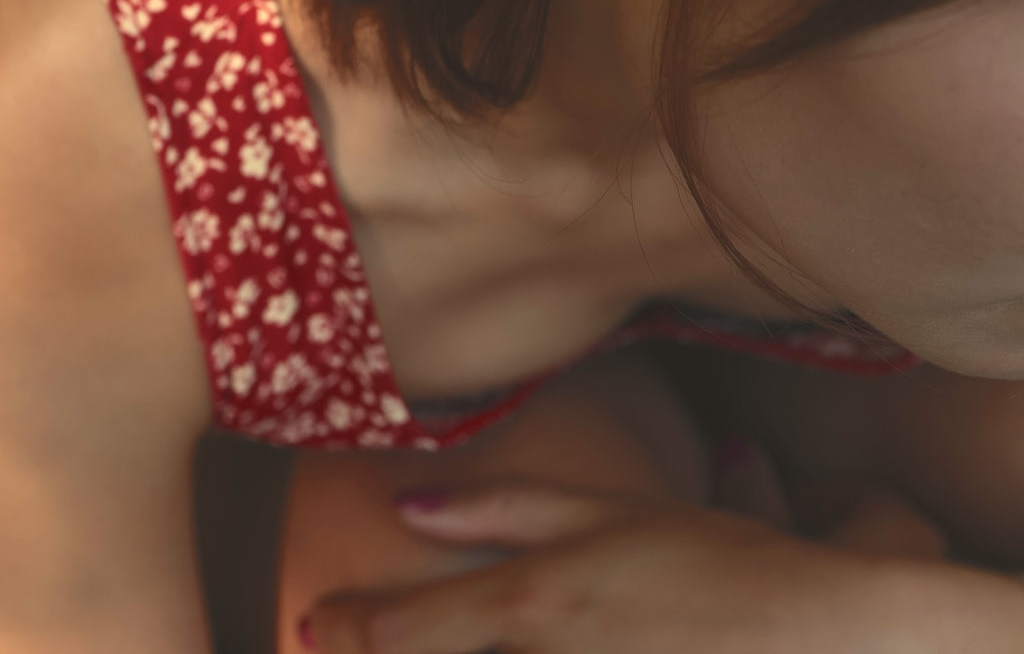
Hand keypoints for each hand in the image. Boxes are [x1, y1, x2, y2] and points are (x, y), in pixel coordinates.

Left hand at [298, 467, 913, 653]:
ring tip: (382, 643)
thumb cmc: (717, 562)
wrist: (820, 636)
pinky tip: (491, 649)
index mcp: (536, 602)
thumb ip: (509, 509)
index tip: (314, 620)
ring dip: (433, 653)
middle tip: (332, 633)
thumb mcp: (610, 516)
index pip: (410, 630)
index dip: (350, 627)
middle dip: (372, 650)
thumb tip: (408, 503)